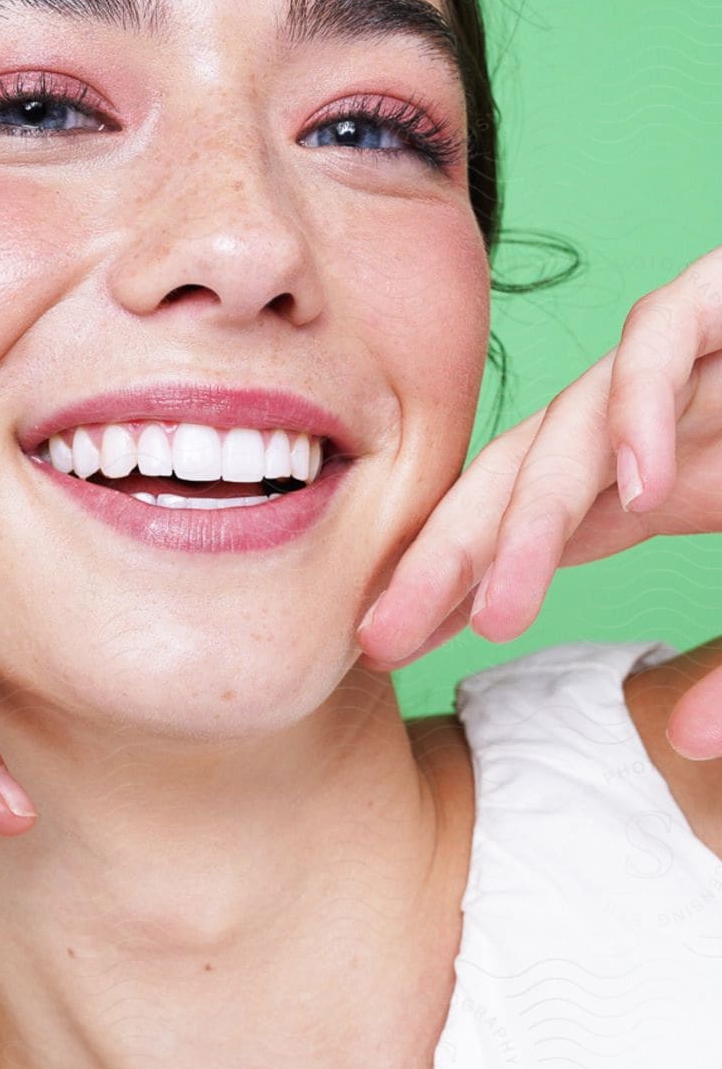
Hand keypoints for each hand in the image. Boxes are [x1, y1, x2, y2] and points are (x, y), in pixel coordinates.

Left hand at [355, 245, 721, 754]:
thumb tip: (681, 737)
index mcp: (663, 476)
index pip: (535, 531)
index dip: (463, 582)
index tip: (398, 653)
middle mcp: (661, 418)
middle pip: (524, 480)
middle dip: (448, 556)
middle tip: (378, 640)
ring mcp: (699, 360)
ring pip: (576, 420)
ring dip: (532, 515)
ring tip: (493, 610)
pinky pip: (668, 331)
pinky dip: (644, 400)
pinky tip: (630, 483)